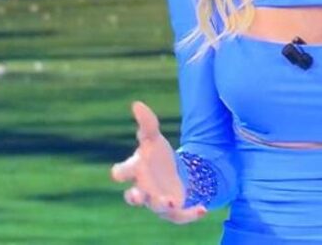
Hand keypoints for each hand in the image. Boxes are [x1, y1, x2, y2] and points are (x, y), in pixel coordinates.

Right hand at [111, 100, 207, 223]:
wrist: (172, 174)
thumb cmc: (156, 156)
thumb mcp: (154, 138)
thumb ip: (147, 123)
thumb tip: (137, 103)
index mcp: (135, 171)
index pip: (121, 172)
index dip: (120, 172)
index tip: (118, 172)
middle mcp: (142, 189)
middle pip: (133, 196)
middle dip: (134, 196)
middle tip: (137, 195)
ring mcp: (156, 201)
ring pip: (156, 207)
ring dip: (161, 204)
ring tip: (170, 201)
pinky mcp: (172, 211)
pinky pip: (179, 217)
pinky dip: (190, 215)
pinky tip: (203, 209)